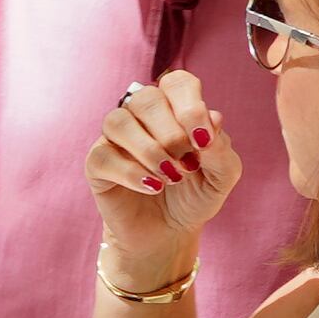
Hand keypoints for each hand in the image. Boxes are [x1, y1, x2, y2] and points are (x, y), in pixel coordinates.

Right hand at [87, 72, 236, 286]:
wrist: (169, 234)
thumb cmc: (195, 197)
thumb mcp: (221, 177)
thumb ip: (221, 149)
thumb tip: (214, 118)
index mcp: (175, 109)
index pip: (177, 83)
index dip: (190, 106)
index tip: (203, 140)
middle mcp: (142, 117)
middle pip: (147, 98)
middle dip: (171, 133)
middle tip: (187, 165)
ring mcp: (116, 138)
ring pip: (119, 121)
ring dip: (149, 151)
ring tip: (170, 178)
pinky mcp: (97, 164)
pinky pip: (103, 155)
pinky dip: (131, 172)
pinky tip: (151, 187)